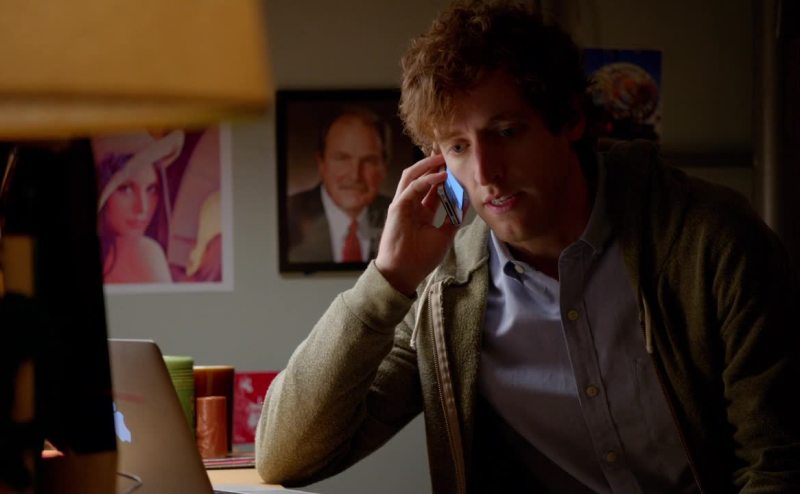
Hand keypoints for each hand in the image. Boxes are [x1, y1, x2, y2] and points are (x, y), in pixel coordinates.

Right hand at [375, 153, 458, 295]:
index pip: (433, 187)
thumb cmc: (420, 258)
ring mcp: (402, 204)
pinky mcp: (397, 208)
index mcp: (421, 211)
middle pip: (420, 176)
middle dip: (432, 162)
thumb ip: (453, 218)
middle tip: (447, 151)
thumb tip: (467, 202)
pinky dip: (427, 180)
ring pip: (412, 176)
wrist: (403, 274)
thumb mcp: (444, 236)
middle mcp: (410, 205)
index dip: (444, 175)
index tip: (456, 165)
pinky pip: (412, 188)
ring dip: (427, 165)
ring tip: (443, 157)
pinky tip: (441, 176)